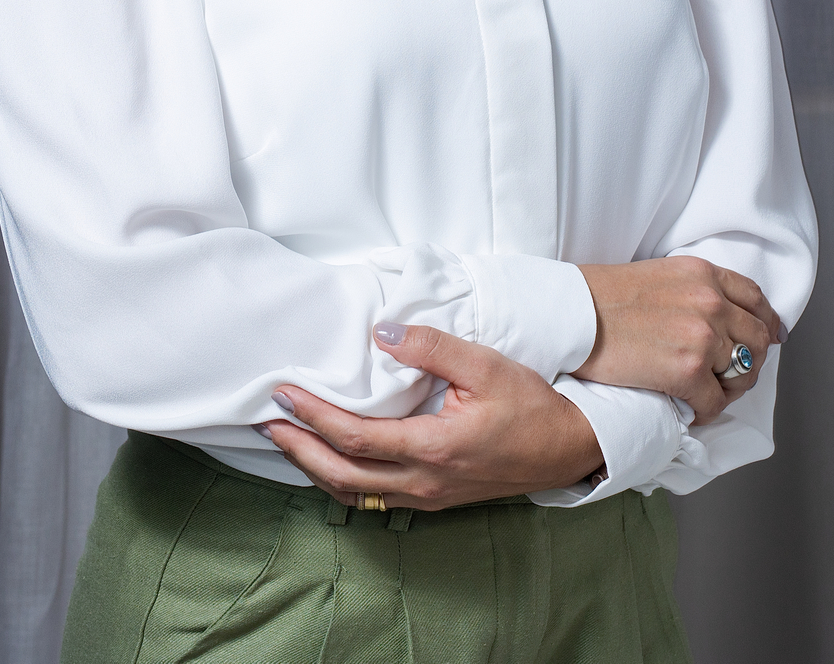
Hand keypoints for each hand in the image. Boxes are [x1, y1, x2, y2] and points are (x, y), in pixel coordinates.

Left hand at [261, 324, 603, 509]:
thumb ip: (433, 347)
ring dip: (315, 469)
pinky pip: (373, 497)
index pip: (354, 437)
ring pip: (354, 494)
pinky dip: (341, 480)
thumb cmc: (529, 405)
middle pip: (341, 476)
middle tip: (267, 423)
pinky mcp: (433, 498)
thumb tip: (383, 333)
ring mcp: (427, 497)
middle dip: (298, 449)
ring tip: (287, 441)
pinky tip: (329, 460)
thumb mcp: (485, 364)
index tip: (284, 393)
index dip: (313, 416)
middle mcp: (422, 482)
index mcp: (432, 448)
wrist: (566, 449)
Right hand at [577, 256, 782, 422]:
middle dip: (750, 362)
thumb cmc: (602, 296)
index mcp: (703, 273)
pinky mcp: (688, 371)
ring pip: (744, 374)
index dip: (767, 322)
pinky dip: (705, 412)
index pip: (755, 299)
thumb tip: (718, 319)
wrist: (572, 314)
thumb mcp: (659, 275)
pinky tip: (688, 409)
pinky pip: (715, 403)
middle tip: (731, 376)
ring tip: (708, 394)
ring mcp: (703, 337)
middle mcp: (711, 301)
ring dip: (730, 389)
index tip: (770, 337)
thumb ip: (694, 292)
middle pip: (758, 339)